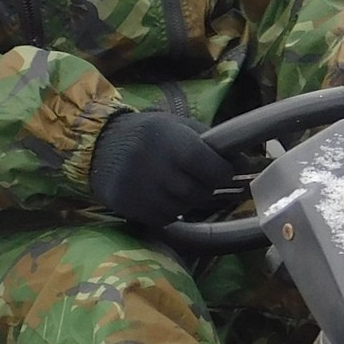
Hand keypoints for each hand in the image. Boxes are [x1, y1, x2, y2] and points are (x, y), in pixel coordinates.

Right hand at [87, 110, 242, 226]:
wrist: (99, 145)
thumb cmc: (147, 132)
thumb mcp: (176, 125)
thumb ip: (209, 141)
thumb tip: (244, 161)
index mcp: (172, 141)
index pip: (212, 167)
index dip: (223, 172)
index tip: (223, 170)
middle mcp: (158, 167)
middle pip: (199, 191)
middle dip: (206, 186)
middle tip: (199, 177)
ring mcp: (144, 191)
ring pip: (184, 207)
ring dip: (188, 199)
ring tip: (178, 183)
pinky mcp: (133, 209)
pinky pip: (166, 217)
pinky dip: (171, 210)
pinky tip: (163, 195)